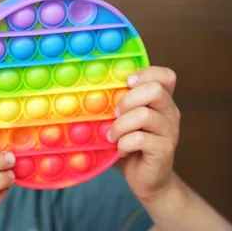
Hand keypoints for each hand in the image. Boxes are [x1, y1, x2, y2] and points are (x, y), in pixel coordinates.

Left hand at [108, 66, 180, 201]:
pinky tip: (121, 150)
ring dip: (120, 125)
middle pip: (155, 90)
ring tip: (113, 135)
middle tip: (115, 113)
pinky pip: (140, 139)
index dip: (145, 74)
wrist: (146, 179)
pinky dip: (123, 144)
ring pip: (144, 115)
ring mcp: (170, 131)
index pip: (165, 76)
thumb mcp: (121, 120)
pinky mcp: (165, 150)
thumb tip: (84, 90)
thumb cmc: (129, 144)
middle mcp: (170, 112)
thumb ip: (114, 104)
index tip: (126, 83)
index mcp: (161, 101)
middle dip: (127, 100)